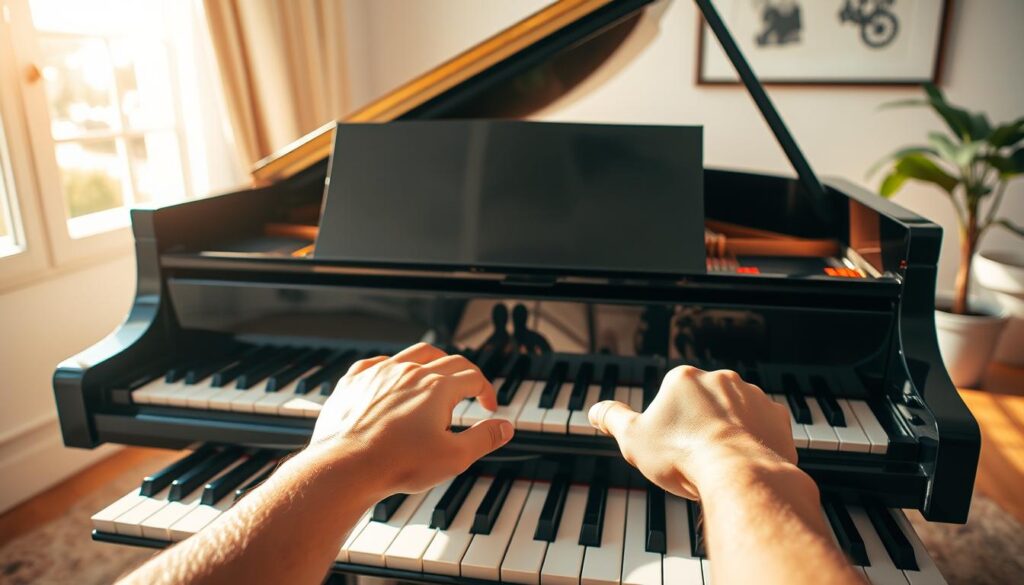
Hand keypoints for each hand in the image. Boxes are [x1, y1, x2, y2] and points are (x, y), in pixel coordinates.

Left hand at [308, 343, 513, 495]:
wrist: (346, 467)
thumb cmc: (398, 464)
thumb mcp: (454, 458)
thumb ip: (484, 439)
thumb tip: (505, 427)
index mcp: (438, 387)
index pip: (473, 377)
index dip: (486, 391)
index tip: (489, 407)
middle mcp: (410, 371)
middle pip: (448, 360)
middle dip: (465, 375)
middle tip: (469, 391)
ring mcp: (380, 372)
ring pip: (415, 353)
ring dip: (433, 361)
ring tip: (438, 374)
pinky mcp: (355, 380)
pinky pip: (378, 362)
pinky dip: (393, 367)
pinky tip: (393, 379)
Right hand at [589, 366, 797, 499]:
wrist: (737, 475)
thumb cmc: (682, 456)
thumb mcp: (632, 439)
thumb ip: (613, 418)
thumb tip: (595, 410)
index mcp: (684, 378)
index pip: (671, 398)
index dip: (667, 426)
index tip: (670, 446)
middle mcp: (721, 379)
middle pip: (703, 404)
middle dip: (698, 426)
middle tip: (692, 457)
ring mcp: (752, 396)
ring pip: (734, 414)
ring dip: (727, 432)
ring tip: (718, 463)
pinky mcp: (776, 417)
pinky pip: (761, 427)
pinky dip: (753, 441)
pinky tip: (742, 461)